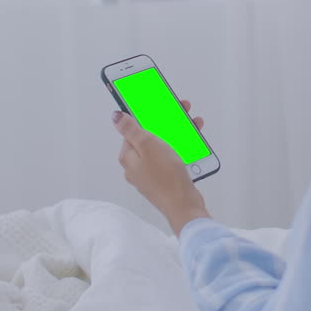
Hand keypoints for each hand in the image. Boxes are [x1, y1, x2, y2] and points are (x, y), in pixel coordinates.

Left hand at [113, 99, 210, 234]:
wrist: (183, 205)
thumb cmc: (165, 176)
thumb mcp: (148, 145)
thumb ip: (132, 129)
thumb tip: (116, 117)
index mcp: (128, 156)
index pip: (134, 128)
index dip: (149, 115)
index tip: (161, 104)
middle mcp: (136, 166)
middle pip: (150, 136)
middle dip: (167, 122)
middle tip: (183, 110)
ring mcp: (150, 174)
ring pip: (163, 146)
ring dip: (178, 133)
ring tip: (194, 124)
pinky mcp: (164, 179)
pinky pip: (171, 158)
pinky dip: (181, 148)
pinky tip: (193, 143)